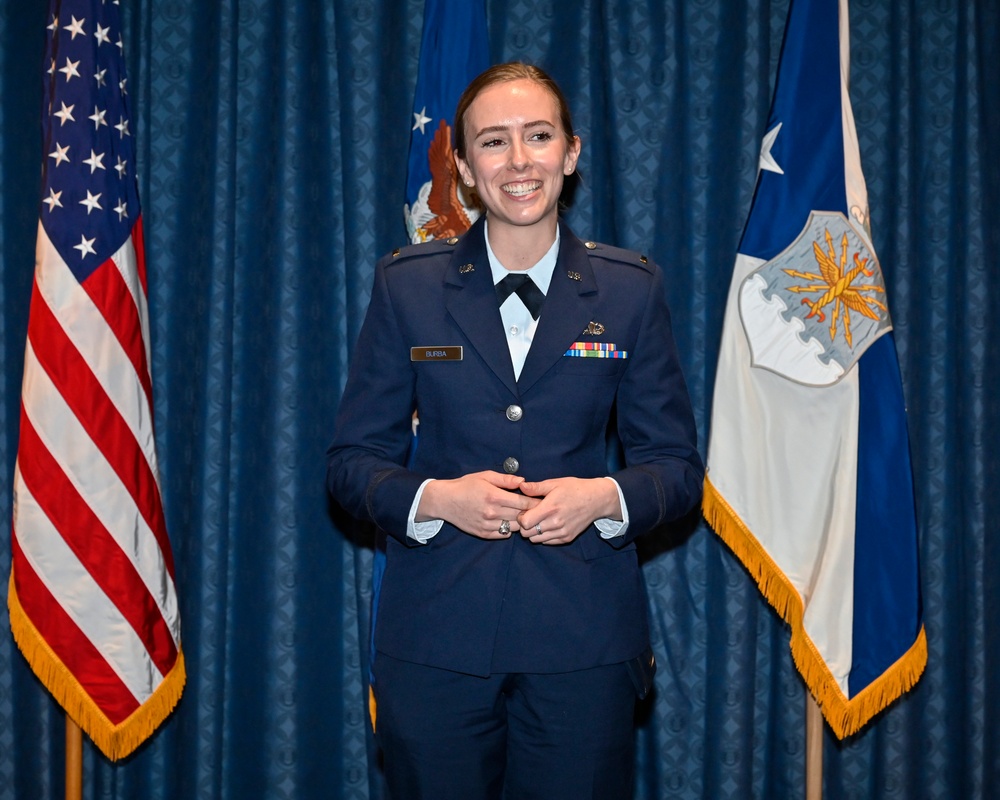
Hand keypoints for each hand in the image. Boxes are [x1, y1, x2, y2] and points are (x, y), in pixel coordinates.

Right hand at [417, 471, 540, 539]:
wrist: (445, 501)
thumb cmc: (466, 485)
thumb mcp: (485, 476)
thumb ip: (506, 479)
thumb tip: (523, 481)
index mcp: (494, 496)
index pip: (523, 503)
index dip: (535, 502)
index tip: (543, 501)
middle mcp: (492, 512)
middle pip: (521, 516)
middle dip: (532, 513)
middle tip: (540, 510)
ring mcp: (487, 525)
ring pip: (514, 527)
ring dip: (521, 522)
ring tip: (526, 516)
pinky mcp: (483, 534)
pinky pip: (504, 534)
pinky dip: (509, 529)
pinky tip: (509, 521)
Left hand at [515, 477, 621, 544]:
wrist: (597, 500)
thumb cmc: (575, 489)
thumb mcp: (555, 483)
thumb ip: (536, 487)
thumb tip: (521, 486)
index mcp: (550, 508)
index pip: (525, 522)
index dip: (520, 517)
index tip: (524, 511)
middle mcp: (556, 523)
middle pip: (527, 534)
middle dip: (525, 526)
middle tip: (530, 516)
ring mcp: (562, 532)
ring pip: (536, 540)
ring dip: (533, 532)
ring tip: (539, 521)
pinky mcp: (567, 538)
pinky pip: (547, 542)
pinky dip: (544, 536)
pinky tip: (548, 525)